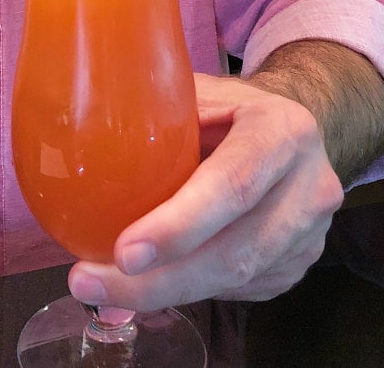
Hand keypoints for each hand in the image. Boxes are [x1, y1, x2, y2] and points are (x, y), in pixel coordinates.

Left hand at [68, 72, 343, 309]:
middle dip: (158, 280)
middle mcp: (308, 187)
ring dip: (164, 292)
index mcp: (282, 131)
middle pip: (235, 251)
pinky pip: (237, 292)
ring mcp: (308, 236)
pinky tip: (148, 281)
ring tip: (100, 288)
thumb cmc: (231, 106)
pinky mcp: (296, 267)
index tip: (124, 251)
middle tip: (90, 282)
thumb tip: (74, 129)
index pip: (232, 185)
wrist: (293, 131)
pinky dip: (188, 290)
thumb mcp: (203, 91)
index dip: (178, 224)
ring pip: (235, 281)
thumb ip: (159, 107)